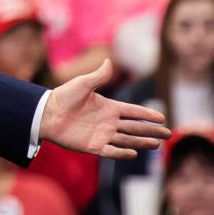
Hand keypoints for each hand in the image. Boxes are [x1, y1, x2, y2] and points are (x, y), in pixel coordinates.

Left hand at [39, 59, 169, 158]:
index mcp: (108, 107)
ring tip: (157, 145)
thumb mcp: (82, 84)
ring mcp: (101, 135)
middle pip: (135, 127)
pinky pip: (111, 151)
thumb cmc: (62, 97)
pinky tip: (134, 153)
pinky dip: (122, 153)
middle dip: (151, 131)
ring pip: (127, 140)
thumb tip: (109, 61)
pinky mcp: (93, 146)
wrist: (45, 114)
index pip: (133, 111)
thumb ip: (98, 76)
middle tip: (168, 135)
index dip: (147, 115)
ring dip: (142, 142)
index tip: (162, 118)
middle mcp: (108, 122)